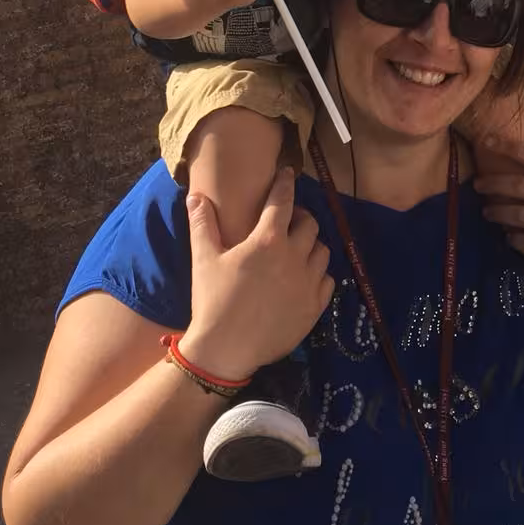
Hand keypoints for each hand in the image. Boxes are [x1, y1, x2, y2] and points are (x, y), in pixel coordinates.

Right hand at [179, 169, 333, 381]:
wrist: (224, 350)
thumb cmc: (212, 301)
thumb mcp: (203, 259)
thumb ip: (202, 224)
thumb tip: (196, 195)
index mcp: (267, 240)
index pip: (283, 200)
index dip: (285, 184)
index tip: (287, 174)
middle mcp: (294, 257)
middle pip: (309, 224)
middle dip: (299, 218)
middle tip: (287, 222)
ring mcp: (307, 283)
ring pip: (322, 251)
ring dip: (311, 246)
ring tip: (296, 251)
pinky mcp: (314, 308)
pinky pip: (327, 281)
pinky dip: (318, 275)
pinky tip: (303, 279)